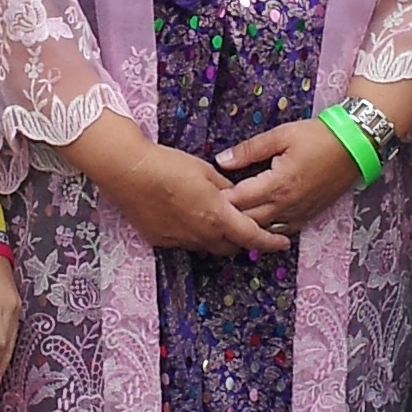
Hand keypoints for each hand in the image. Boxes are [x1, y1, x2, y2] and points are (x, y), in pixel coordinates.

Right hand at [93, 142, 288, 256]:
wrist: (128, 171)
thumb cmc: (169, 165)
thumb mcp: (205, 170)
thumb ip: (224, 188)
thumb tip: (234, 196)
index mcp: (218, 216)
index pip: (252, 237)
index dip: (270, 242)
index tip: (283, 243)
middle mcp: (202, 235)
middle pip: (231, 247)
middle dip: (241, 239)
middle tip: (243, 224)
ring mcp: (180, 241)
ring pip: (207, 247)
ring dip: (216, 237)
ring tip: (211, 218)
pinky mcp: (160, 241)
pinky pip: (185, 242)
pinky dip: (192, 234)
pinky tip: (184, 216)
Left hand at [218, 117, 362, 236]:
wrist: (356, 146)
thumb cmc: (318, 136)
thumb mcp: (281, 135)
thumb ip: (249, 150)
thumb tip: (221, 160)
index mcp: (278, 184)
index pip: (239, 200)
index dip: (219, 199)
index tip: (204, 195)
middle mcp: (287, 205)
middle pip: (248, 221)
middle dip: (229, 216)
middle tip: (211, 209)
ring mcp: (299, 214)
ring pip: (265, 231)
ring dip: (247, 226)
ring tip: (230, 219)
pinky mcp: (309, 216)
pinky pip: (282, 230)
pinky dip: (267, 229)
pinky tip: (257, 223)